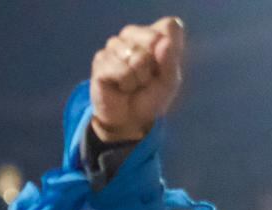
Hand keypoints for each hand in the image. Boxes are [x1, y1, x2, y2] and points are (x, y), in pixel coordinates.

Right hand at [90, 17, 184, 142]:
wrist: (128, 120)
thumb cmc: (150, 98)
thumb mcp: (169, 82)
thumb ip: (170, 61)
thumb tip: (163, 42)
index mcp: (154, 34)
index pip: (169, 26)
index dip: (170, 49)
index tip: (163, 68)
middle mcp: (133, 34)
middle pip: (153, 39)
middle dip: (153, 67)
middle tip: (146, 79)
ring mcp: (115, 46)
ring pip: (136, 56)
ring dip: (138, 78)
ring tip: (133, 84)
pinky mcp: (101, 59)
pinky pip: (121, 69)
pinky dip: (126, 83)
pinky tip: (121, 87)